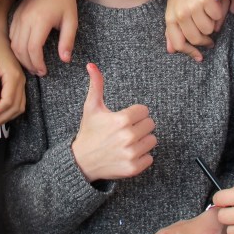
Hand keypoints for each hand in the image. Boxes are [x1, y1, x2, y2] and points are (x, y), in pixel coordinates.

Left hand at [0, 7, 26, 130]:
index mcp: (13, 76)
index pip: (7, 102)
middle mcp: (21, 81)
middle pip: (15, 107)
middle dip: (0, 119)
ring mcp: (22, 82)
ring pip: (19, 107)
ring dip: (6, 118)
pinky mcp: (19, 82)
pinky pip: (19, 102)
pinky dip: (10, 112)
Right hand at [10, 0, 80, 74]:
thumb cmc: (65, 1)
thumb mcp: (72, 21)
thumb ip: (68, 41)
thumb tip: (65, 59)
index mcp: (40, 20)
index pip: (33, 49)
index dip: (37, 63)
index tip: (44, 71)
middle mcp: (26, 18)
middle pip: (21, 49)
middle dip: (29, 64)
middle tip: (39, 72)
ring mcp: (19, 15)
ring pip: (13, 43)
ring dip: (21, 57)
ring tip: (33, 65)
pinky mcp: (16, 14)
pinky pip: (11, 35)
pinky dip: (16, 47)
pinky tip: (25, 52)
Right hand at [71, 63, 155, 181]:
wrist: (81, 162)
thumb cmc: (89, 132)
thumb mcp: (91, 107)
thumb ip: (96, 85)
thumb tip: (91, 65)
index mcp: (121, 119)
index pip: (145, 111)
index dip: (134, 114)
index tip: (124, 119)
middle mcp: (128, 137)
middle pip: (150, 125)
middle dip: (139, 126)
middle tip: (125, 130)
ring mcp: (131, 153)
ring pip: (152, 140)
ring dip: (142, 141)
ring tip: (127, 142)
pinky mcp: (133, 168)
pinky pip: (150, 157)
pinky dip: (141, 156)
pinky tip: (128, 153)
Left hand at [165, 0, 232, 62]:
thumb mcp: (174, 8)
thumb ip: (172, 29)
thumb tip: (171, 50)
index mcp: (170, 16)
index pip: (178, 43)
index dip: (190, 52)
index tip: (200, 57)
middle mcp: (180, 12)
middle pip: (196, 38)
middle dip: (205, 40)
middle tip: (210, 38)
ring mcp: (193, 6)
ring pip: (209, 29)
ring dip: (213, 24)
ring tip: (209, 14)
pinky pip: (218, 16)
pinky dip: (219, 12)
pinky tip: (213, 4)